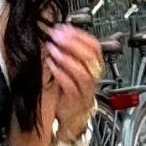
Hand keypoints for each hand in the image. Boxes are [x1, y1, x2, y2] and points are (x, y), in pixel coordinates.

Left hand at [41, 22, 103, 139]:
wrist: (73, 117)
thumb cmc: (72, 91)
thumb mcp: (73, 69)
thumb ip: (70, 53)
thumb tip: (58, 32)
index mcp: (95, 66)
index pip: (95, 47)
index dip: (80, 36)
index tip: (65, 28)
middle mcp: (93, 77)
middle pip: (90, 57)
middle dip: (72, 44)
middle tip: (57, 36)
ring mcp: (85, 90)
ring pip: (83, 72)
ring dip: (67, 58)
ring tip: (53, 49)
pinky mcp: (75, 101)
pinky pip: (71, 87)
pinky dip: (61, 75)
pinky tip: (51, 66)